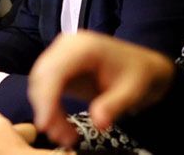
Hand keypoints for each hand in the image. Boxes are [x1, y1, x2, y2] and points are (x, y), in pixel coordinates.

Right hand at [28, 31, 174, 146]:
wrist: (144, 68)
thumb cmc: (139, 75)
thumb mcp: (132, 91)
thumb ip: (114, 105)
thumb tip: (98, 122)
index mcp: (85, 46)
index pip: (55, 69)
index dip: (46, 97)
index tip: (45, 124)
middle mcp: (67, 46)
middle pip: (41, 76)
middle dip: (45, 109)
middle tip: (61, 137)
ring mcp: (61, 55)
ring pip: (39, 84)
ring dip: (46, 112)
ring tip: (65, 136)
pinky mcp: (60, 68)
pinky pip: (45, 88)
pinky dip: (49, 109)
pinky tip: (61, 125)